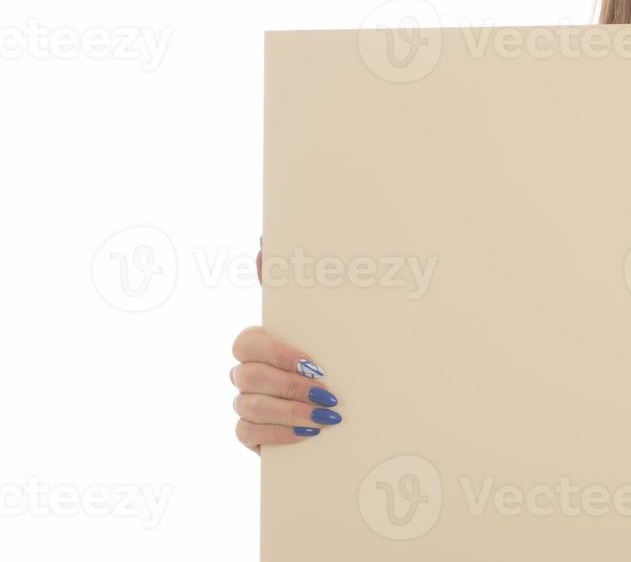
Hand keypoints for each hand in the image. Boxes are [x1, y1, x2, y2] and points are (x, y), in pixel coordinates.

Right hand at [229, 246, 340, 452]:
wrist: (340, 400)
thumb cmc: (328, 354)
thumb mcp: (319, 320)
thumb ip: (290, 284)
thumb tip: (264, 243)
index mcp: (259, 342)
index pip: (249, 342)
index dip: (278, 354)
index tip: (313, 362)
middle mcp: (245, 371)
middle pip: (248, 376)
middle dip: (289, 385)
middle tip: (327, 392)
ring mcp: (244, 402)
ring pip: (248, 405)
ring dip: (290, 411)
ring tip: (327, 415)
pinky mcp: (248, 432)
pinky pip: (247, 433)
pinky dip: (279, 433)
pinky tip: (309, 432)